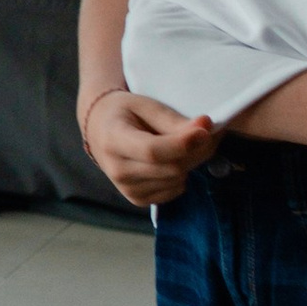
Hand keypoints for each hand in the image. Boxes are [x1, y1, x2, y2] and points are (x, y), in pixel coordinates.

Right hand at [80, 86, 219, 207]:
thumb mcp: (145, 106)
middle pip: (171, 168)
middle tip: (205, 132)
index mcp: (113, 140)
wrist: (100, 130)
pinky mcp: (138, 199)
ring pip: (177, 180)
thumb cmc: (124, 113)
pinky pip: (174, 190)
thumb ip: (173, 120)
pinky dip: (181, 175)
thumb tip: (206, 128)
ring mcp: (127, 188)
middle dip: (195, 150)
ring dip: (190, 162)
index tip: (205, 130)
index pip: (152, 151)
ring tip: (185, 145)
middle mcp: (117, 170)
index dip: (183, 143)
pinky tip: (172, 160)